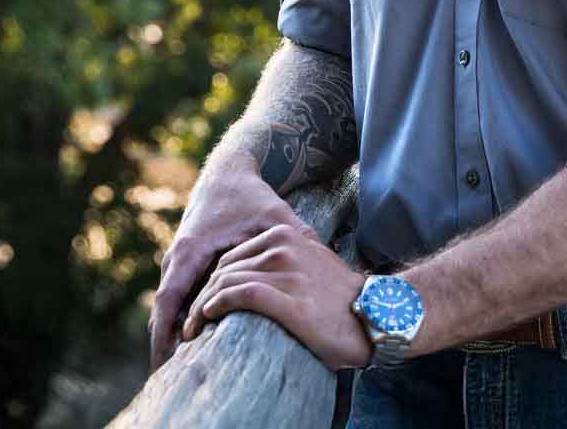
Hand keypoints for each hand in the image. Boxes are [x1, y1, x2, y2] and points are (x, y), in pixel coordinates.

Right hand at [149, 163, 308, 368]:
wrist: (228, 171)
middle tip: (170, 375)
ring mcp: (177, 261)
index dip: (166, 333)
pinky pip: (175, 297)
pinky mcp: (185, 263)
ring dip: (169, 333)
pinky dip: (177, 319)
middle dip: (163, 343)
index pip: (170, 300)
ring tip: (176, 368)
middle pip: (162, 310)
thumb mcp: (273, 213)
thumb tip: (318, 255)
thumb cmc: (250, 195)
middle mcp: (177, 258)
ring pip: (167, 306)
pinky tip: (188, 342)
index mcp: (191, 250)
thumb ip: (293, 234)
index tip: (168, 361)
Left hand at [181, 221, 375, 367]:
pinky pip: (238, 295)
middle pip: (224, 268)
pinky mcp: (286, 297)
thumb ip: (285, 264)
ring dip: (202, 307)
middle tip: (191, 321)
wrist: (375, 315)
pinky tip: (209, 318)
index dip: (212, 281)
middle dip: (201, 295)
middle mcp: (285, 247)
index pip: (233, 256)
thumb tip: (255, 279)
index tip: (203, 304)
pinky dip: (216, 307)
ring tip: (194, 329)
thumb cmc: (340, 300)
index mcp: (289, 235)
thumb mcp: (311, 266)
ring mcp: (286, 271)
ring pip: (225, 281)